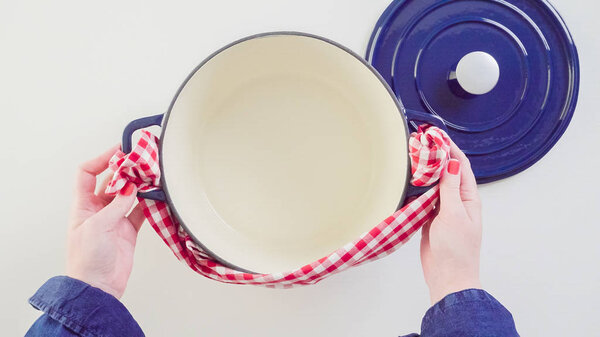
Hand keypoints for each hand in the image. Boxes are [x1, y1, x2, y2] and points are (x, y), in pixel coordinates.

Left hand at [67, 145, 144, 298]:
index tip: (120, 150)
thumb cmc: (87, 260)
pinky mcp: (128, 230)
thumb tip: (131, 187)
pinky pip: (140, 211)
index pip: (88, 173)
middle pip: (112, 180)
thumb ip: (116, 205)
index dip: (102, 159)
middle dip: (126, 170)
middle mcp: (98, 209)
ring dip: (139, 185)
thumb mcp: (98, 227)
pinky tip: (157, 197)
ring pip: (129, 193)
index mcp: (83, 205)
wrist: (98, 288)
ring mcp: (114, 219)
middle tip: (143, 162)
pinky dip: (149, 203)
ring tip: (153, 176)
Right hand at [420, 142, 481, 303]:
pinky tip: (408, 181)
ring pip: (433, 185)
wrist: (447, 278)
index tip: (437, 134)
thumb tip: (451, 162)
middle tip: (420, 141)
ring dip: (424, 172)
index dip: (450, 149)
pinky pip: (422, 200)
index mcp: (468, 198)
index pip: (460, 166)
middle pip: (446, 173)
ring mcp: (442, 211)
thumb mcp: (453, 214)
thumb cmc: (456, 250)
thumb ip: (449, 188)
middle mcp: (456, 201)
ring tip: (412, 156)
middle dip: (435, 157)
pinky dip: (415, 190)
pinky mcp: (429, 220)